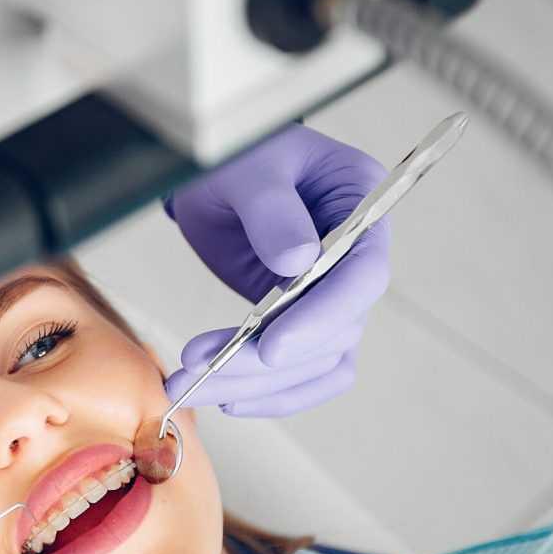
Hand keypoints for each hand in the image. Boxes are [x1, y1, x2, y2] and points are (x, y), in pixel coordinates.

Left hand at [164, 124, 389, 416]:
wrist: (217, 179)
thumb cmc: (239, 157)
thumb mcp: (248, 168)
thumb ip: (271, 209)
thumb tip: (296, 262)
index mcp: (361, 204)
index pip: (362, 275)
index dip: (322, 317)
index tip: (270, 347)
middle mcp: (359, 257)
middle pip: (335, 331)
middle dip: (265, 362)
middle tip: (201, 372)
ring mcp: (334, 294)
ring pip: (315, 362)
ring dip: (254, 384)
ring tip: (189, 387)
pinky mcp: (305, 321)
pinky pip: (304, 372)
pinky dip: (267, 392)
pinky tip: (224, 396)